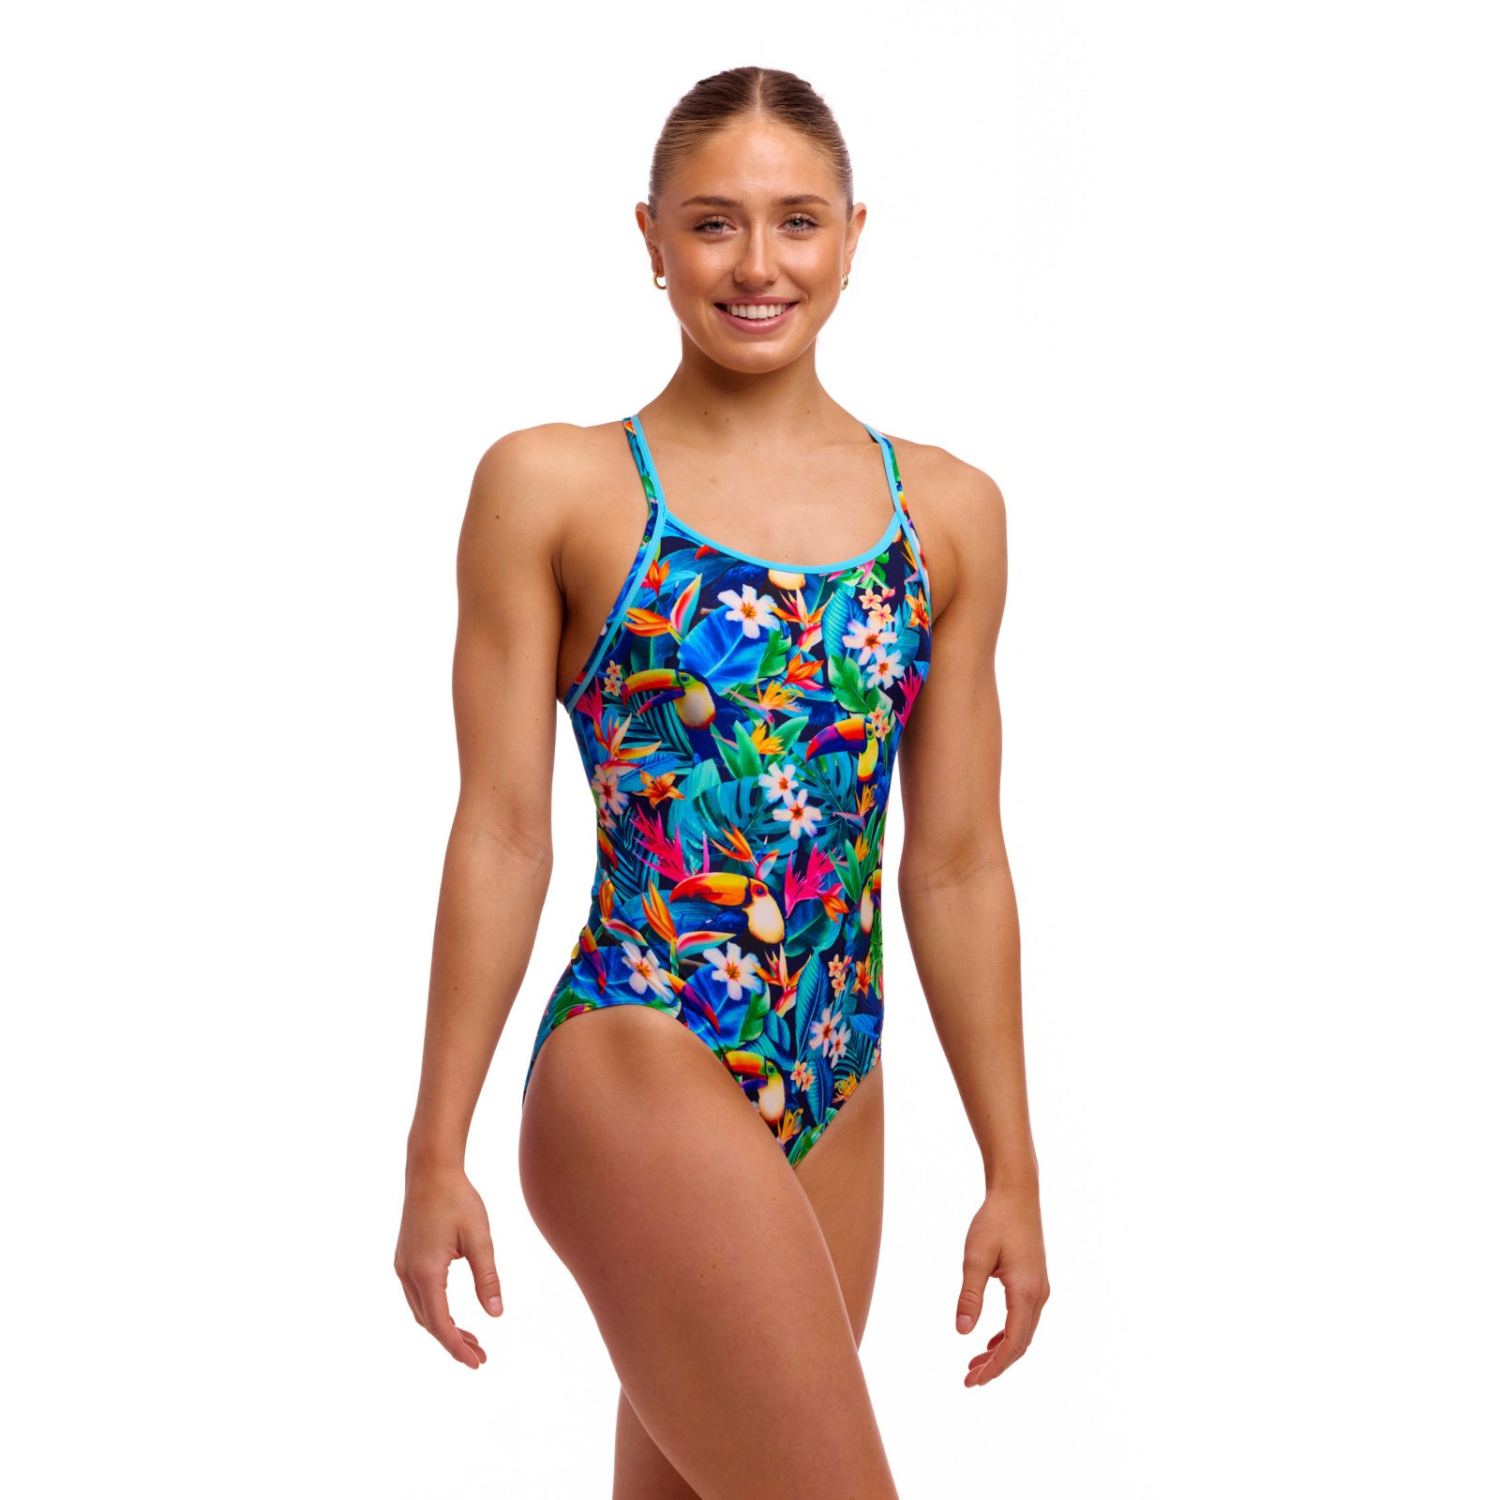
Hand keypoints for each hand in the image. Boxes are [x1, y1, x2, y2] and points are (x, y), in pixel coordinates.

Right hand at [394, 1164, 504, 1368]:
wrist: (430, 1170)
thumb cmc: (458, 1200)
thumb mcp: (479, 1238)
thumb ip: (487, 1278)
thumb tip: (495, 1315)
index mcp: (426, 1272)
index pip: (440, 1324)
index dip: (457, 1347)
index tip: (477, 1362)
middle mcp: (408, 1274)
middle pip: (429, 1322)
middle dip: (453, 1342)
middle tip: (480, 1356)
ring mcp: (403, 1266)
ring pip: (421, 1311)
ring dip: (443, 1328)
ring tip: (471, 1339)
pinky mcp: (404, 1258)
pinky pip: (417, 1296)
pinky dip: (435, 1311)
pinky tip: (452, 1313)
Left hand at [955, 1180, 1048, 1387]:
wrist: (1016, 1193)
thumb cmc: (994, 1221)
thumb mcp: (975, 1257)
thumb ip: (970, 1295)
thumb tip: (962, 1332)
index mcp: (1025, 1293)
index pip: (1012, 1344)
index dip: (993, 1367)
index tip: (972, 1381)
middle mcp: (1038, 1295)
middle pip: (1020, 1344)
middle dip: (996, 1365)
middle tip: (969, 1380)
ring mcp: (1039, 1288)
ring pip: (1023, 1333)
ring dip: (1000, 1351)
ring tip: (975, 1365)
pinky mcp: (1034, 1281)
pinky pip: (1023, 1319)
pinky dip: (1007, 1335)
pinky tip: (990, 1340)